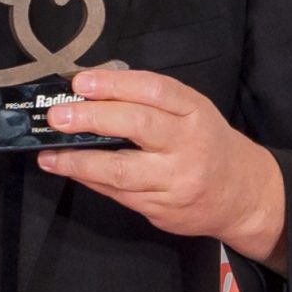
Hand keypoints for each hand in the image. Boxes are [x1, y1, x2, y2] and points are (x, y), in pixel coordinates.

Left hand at [35, 69, 287, 270]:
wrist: (243, 195)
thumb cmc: (207, 143)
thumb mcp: (192, 112)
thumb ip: (150, 101)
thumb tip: (90, 91)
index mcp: (195, 112)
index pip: (155, 90)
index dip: (115, 84)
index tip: (81, 82)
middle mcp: (189, 145)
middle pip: (138, 125)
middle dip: (92, 118)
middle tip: (57, 116)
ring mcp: (176, 180)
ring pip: (122, 169)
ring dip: (79, 161)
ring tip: (49, 154)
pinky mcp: (163, 208)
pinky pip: (120, 193)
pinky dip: (91, 180)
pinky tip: (70, 170)